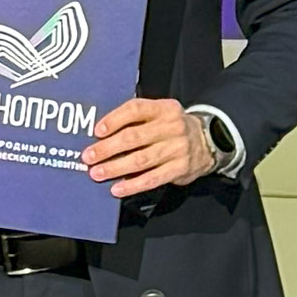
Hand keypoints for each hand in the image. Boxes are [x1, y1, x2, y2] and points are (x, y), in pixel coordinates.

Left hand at [83, 98, 214, 198]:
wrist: (208, 142)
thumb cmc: (172, 128)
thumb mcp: (160, 114)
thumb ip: (137, 118)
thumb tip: (101, 133)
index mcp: (164, 108)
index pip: (135, 109)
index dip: (114, 119)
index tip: (97, 131)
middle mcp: (172, 126)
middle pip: (134, 137)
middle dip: (107, 148)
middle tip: (89, 157)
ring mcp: (177, 148)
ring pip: (141, 159)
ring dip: (115, 168)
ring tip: (97, 173)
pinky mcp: (180, 169)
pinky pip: (152, 179)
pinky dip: (133, 185)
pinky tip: (117, 189)